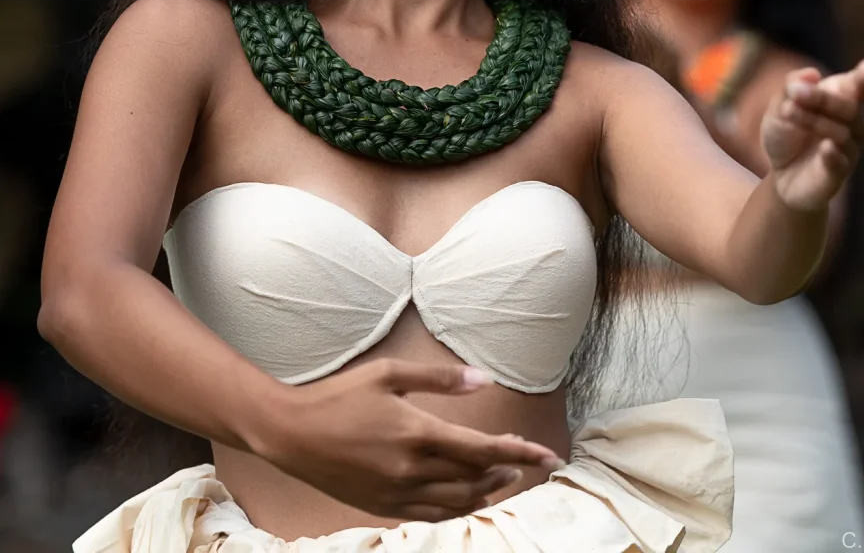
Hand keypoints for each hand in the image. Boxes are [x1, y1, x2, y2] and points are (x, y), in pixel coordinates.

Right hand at [252, 357, 562, 521]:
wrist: (291, 432)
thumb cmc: (340, 396)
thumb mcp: (389, 373)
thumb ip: (440, 378)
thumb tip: (483, 379)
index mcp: (418, 432)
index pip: (483, 448)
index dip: (520, 452)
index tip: (547, 454)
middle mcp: (412, 469)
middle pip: (476, 478)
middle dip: (508, 470)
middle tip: (529, 460)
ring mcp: (397, 494)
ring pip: (457, 501)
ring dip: (487, 491)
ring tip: (505, 478)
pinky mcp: (383, 507)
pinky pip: (432, 515)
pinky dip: (458, 509)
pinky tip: (467, 498)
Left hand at [760, 58, 863, 212]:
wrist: (779, 173)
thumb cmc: (787, 132)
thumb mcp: (779, 106)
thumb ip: (791, 88)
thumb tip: (811, 74)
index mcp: (844, 99)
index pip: (860, 86)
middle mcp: (855, 123)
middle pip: (849, 107)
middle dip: (822, 98)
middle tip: (795, 92)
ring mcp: (850, 149)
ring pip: (841, 133)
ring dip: (814, 120)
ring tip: (787, 111)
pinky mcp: (838, 173)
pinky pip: (841, 162)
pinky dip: (834, 154)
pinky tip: (825, 148)